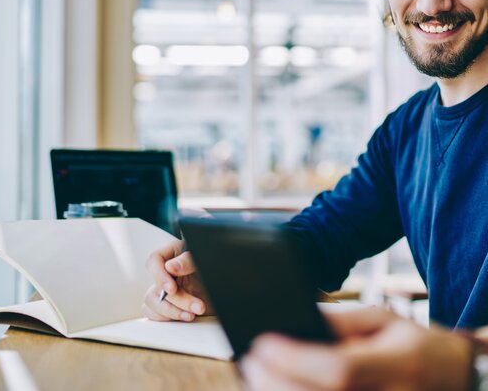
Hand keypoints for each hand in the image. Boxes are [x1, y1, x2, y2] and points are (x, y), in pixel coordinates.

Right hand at [142, 239, 211, 321]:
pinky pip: (157, 314)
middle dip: (177, 299)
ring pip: (154, 302)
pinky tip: (187, 316)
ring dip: (173, 311)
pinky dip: (170, 318)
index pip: (154, 261)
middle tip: (196, 305)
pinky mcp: (170, 305)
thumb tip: (170, 267)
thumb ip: (187, 261)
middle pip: (156, 286)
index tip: (172, 288)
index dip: (160, 276)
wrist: (230, 285)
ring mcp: (166, 289)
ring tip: (194, 313)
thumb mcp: (203, 260)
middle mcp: (167, 272)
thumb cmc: (216, 266)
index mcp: (172, 254)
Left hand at [242, 308, 472, 390]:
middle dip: (273, 383)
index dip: (294, 359)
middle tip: (248, 361)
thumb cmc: (413, 346)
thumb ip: (341, 321)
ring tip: (256, 377)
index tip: (261, 342)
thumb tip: (298, 320)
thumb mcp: (383, 320)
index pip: (339, 371)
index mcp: (397, 367)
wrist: (454, 382)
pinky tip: (276, 390)